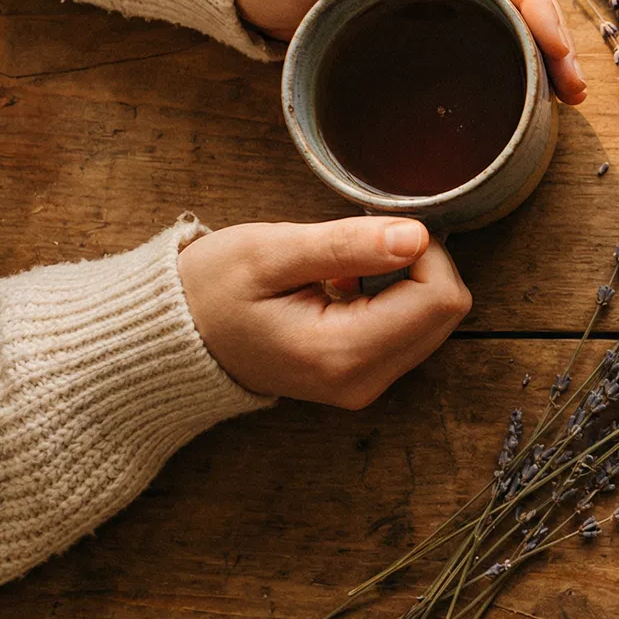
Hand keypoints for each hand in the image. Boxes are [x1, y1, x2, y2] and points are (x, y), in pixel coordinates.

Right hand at [177, 216, 472, 407]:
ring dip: (405, 282)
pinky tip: (343, 289)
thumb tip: (417, 237)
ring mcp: (364, 385)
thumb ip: (347, 245)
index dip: (423, 251)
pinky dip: (393, 299)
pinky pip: (412, 329)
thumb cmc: (211, 290)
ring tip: (342, 272)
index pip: (439, 298)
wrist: (172, 341)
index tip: (376, 233)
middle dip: (417, 265)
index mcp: (341, 353)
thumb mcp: (270, 252)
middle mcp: (362, 381)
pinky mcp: (363, 377)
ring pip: (435, 320)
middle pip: (446, 311)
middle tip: (357, 248)